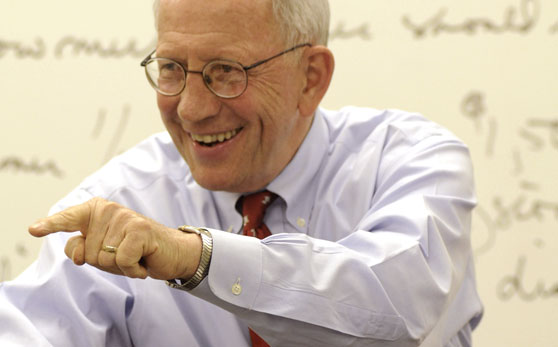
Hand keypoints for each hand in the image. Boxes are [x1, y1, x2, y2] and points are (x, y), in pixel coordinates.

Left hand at [28, 197, 201, 279]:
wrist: (171, 253)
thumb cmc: (135, 251)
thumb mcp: (104, 252)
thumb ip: (83, 250)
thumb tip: (76, 254)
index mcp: (97, 212)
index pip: (69, 218)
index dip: (51, 225)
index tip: (34, 230)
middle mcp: (109, 211)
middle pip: (88, 254)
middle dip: (106, 263)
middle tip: (126, 255)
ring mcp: (125, 218)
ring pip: (103, 259)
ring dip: (120, 267)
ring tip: (135, 257)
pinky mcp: (140, 230)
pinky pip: (121, 261)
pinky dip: (132, 270)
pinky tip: (143, 263)